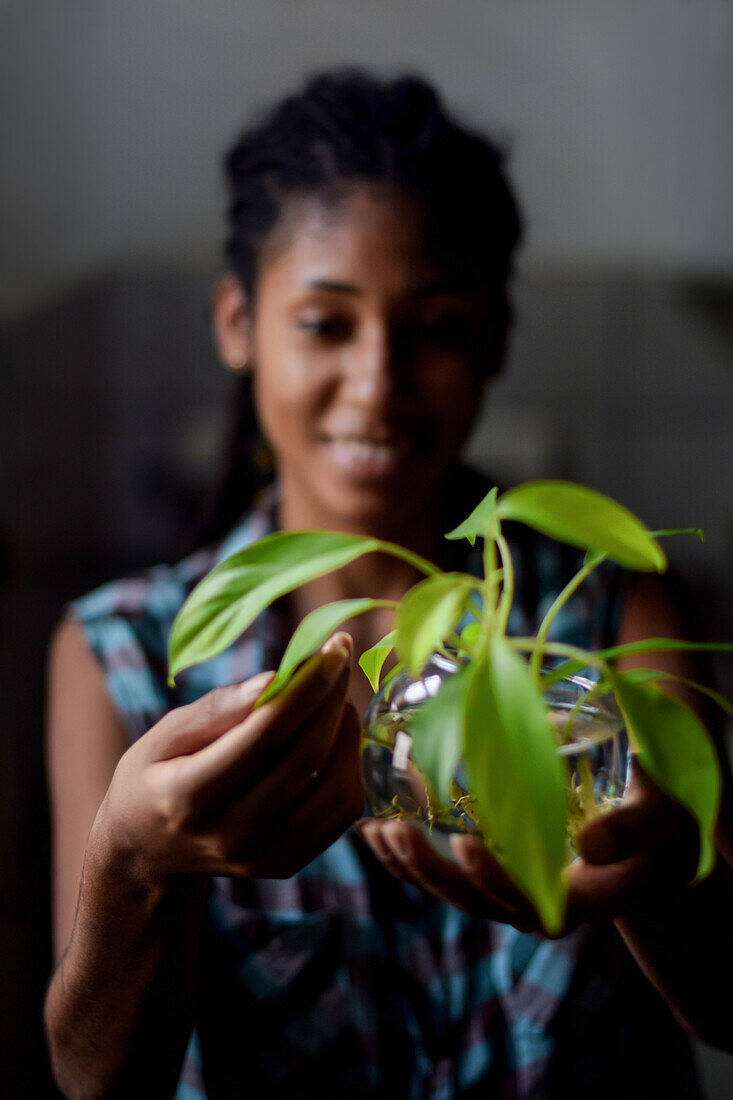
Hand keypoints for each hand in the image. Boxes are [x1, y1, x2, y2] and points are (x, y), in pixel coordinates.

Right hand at [90, 633, 362, 887]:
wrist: (148, 849)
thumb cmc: (155, 774)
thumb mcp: (166, 733)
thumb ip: (219, 708)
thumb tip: (275, 679)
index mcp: (190, 796)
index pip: (266, 734)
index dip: (307, 687)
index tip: (332, 648)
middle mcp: (231, 834)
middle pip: (305, 759)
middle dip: (332, 700)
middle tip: (339, 660)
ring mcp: (263, 856)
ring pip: (335, 790)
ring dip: (347, 735)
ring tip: (334, 702)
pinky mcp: (287, 864)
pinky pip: (341, 813)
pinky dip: (349, 767)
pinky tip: (334, 738)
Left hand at [357, 761, 698, 934]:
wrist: (650, 834)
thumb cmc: (659, 815)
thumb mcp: (659, 814)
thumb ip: (631, 829)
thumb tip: (589, 848)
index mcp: (585, 899)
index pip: (531, 904)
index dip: (494, 880)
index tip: (464, 842)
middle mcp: (544, 905)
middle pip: (478, 904)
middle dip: (432, 872)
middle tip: (396, 831)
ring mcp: (515, 893)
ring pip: (455, 895)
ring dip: (411, 867)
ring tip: (373, 832)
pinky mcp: (496, 875)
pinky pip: (448, 876)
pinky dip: (409, 857)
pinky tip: (374, 831)